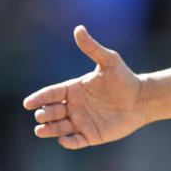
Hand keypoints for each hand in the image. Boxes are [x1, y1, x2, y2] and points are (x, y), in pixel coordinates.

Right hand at [23, 25, 147, 148]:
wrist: (142, 98)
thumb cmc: (124, 78)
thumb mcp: (109, 60)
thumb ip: (92, 47)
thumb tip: (78, 28)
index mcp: (74, 89)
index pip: (51, 93)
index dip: (39, 98)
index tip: (28, 103)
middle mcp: (74, 106)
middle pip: (51, 111)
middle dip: (44, 114)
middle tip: (42, 114)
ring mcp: (81, 121)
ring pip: (59, 128)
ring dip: (49, 130)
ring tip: (41, 130)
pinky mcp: (91, 135)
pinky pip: (75, 141)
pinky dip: (68, 142)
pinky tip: (65, 140)